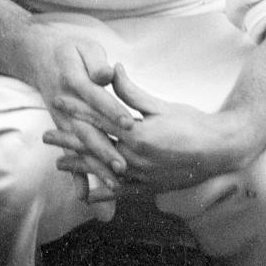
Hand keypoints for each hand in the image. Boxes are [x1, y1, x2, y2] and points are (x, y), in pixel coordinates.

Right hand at [22, 28, 137, 192]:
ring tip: (114, 186)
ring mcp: (62, 119)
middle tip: (123, 168)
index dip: (111, 109)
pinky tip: (84, 196)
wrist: (37, 56)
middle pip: (86, 129)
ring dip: (95, 167)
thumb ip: (95, 60)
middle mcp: (65, 104)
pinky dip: (75, 175)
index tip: (128, 124)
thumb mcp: (83, 47)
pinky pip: (69, 154)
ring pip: (79, 147)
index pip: (95, 96)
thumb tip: (106, 73)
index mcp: (73, 80)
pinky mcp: (63, 129)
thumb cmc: (70, 51)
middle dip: (104, 150)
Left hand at [50, 66, 247, 197]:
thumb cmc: (192, 123)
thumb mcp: (160, 105)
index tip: (57, 101)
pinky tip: (87, 197)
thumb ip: (132, 92)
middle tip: (45, 135)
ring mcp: (141, 176)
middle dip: (67, 141)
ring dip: (79, 166)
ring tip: (58, 163)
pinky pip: (121, 194)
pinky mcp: (149, 188)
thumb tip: (113, 68)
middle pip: (93, 147)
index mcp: (137, 134)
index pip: (98, 120)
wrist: (220, 150)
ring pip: (102, 171)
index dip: (76, 110)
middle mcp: (136, 158)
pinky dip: (103, 195)